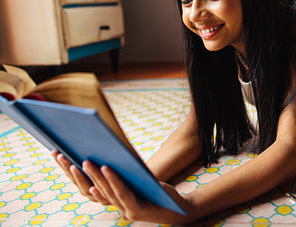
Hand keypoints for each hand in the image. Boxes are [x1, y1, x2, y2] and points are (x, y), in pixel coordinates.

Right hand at [51, 151, 192, 222]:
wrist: (179, 207)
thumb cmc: (155, 188)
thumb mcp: (134, 176)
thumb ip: (119, 168)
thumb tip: (103, 144)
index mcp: (111, 199)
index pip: (83, 187)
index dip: (69, 172)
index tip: (57, 154)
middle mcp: (114, 207)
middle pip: (88, 190)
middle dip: (74, 172)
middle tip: (62, 155)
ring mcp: (125, 211)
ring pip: (104, 192)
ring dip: (92, 176)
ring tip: (84, 160)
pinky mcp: (138, 209)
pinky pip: (122, 192)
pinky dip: (113, 180)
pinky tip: (107, 167)